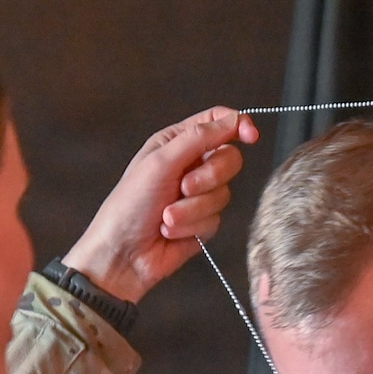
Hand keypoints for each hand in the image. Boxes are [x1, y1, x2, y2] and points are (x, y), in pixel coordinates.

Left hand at [63, 107, 260, 304]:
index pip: (217, 122)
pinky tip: (169, 231)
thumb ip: (198, 138)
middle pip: (229, 159)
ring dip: (193, 208)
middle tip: (184, 187)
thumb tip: (232, 120)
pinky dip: (191, 226)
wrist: (122, 254)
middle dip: (209, 176)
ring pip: (223, 194)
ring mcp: (198, 196)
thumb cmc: (129, 206)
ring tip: (166, 216)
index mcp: (177, 143)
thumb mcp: (160, 162)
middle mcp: (190, 166)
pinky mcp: (202, 223)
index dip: (238, 124)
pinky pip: (215, 220)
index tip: (250, 135)